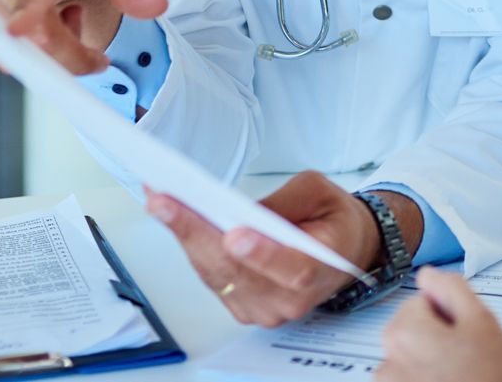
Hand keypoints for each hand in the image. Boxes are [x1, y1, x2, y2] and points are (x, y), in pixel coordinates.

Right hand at [0, 0, 165, 74]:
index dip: (26, 9)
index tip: (16, 28)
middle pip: (35, 34)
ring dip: (53, 49)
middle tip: (99, 59)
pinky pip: (8, 48)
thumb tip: (158, 6)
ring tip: (68, 15)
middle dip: (70, 57)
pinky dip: (34, 46)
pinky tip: (47, 20)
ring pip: (19, 48)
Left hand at [145, 171, 421, 326]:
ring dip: (184, 236)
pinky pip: (210, 276)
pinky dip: (189, 245)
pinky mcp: (240, 305)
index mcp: (322, 270)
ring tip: (159, 201)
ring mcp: (262, 308)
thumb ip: (287, 201)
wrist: (341, 251)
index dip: (264, 255)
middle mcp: (290, 300)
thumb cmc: (331, 219)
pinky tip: (171, 217)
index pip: (294, 270)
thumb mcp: (320, 192)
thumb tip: (244, 210)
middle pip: (238, 271)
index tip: (235, 235)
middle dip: (197, 232)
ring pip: (216, 274)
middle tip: (166, 201)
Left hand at [376, 267, 501, 381]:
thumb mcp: (485, 325)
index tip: (468, 332)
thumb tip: (430, 275)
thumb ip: (453, 290)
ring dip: (433, 366)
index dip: (450, 313)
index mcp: (405, 334)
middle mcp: (388, 366)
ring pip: (413, 362)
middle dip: (438, 339)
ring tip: (466, 379)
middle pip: (412, 332)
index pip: (420, 301)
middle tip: (472, 358)